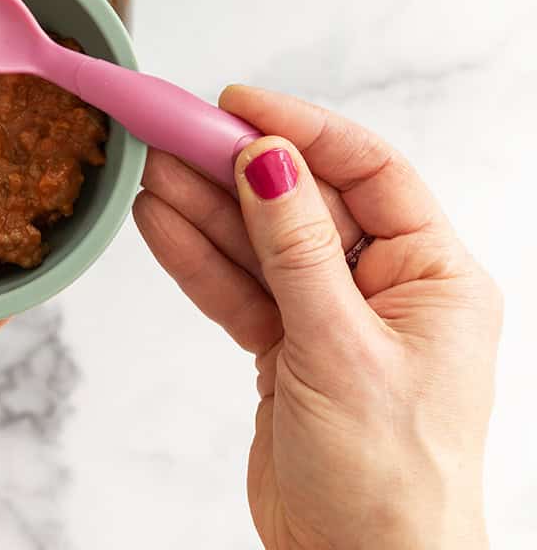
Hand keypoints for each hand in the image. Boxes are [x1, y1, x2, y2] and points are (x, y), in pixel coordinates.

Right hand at [132, 85, 501, 548]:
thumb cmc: (390, 478)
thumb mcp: (343, 348)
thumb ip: (299, 249)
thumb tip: (271, 159)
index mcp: (434, 276)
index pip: (369, 172)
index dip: (302, 129)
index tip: (238, 104)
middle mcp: (384, 288)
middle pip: (301, 202)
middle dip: (234, 169)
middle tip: (172, 132)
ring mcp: (329, 317)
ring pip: (259, 243)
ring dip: (204, 209)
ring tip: (149, 169)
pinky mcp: (285, 348)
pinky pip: (238, 288)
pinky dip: (197, 260)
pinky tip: (158, 224)